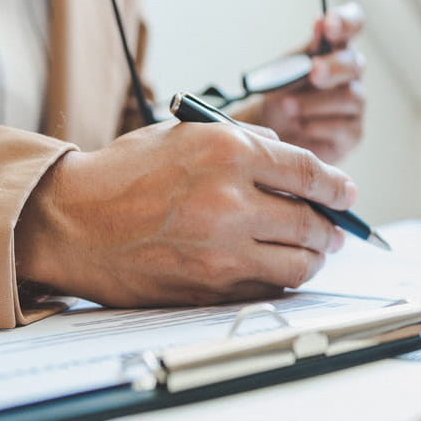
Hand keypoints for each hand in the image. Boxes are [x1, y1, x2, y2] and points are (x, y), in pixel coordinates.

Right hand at [13, 120, 357, 306]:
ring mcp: (222, 249)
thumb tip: (294, 163)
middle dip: (332, 226)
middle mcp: (230, 201)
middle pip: (312, 221)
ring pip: (300, 263)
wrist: (73, 222)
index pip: (309, 172)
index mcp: (227, 152)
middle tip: (335, 228)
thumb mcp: (186, 133)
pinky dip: (281, 279)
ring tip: (313, 250)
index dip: (338, 187)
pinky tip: (276, 267)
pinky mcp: (211, 286)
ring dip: (314, 257)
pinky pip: (269, 287)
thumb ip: (244, 141)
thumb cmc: (126, 173)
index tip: (347, 194)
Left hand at [236, 2, 366, 163]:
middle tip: (313, 72)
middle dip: (332, 68)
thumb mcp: (287, 68)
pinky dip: (317, 125)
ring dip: (315, 101)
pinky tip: (300, 124)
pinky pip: (344, 127)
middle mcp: (350, 73)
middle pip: (354, 63)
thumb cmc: (282, 92)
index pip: (354, 24)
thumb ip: (306, 50)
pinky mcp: (353, 132)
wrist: (270, 130)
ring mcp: (355, 103)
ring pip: (350, 97)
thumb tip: (320, 22)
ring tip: (288, 107)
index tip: (329, 24)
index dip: (347, 22)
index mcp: (335, 47)